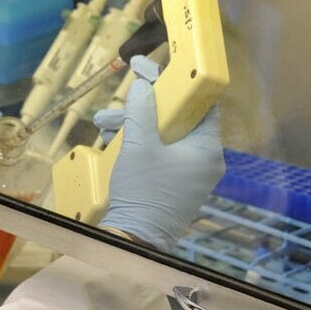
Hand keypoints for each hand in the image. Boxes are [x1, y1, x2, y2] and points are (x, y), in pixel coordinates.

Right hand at [96, 56, 224, 251]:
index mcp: (207, 148)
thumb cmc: (143, 190)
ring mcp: (192, 175)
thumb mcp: (138, 144)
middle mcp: (206, 160)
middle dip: (143, 108)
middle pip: (177, 120)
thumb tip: (143, 83)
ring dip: (135, 127)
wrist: (137, 238)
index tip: (151, 71)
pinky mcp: (177, 186)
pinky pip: (162, 154)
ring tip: (103, 124)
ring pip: (165, 138)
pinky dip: (140, 145)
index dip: (176, 84)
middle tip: (117, 102)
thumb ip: (141, 109)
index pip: (201, 104)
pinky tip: (113, 141)